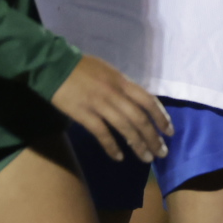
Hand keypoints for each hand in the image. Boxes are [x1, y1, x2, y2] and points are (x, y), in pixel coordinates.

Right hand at [50, 56, 172, 163]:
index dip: (161, 117)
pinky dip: (112, 146)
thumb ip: (122, 86)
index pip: (148, 101)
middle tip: (161, 152)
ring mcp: (99, 104)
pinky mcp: (83, 114)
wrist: (53, 64)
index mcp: (122, 81)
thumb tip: (136, 102)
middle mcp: (115, 93)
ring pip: (125, 128)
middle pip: (140, 118)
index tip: (169, 132)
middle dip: (153, 137)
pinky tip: (119, 157)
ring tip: (147, 158)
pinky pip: (102, 133)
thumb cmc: (81, 67)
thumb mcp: (108, 71)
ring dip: (138, 145)